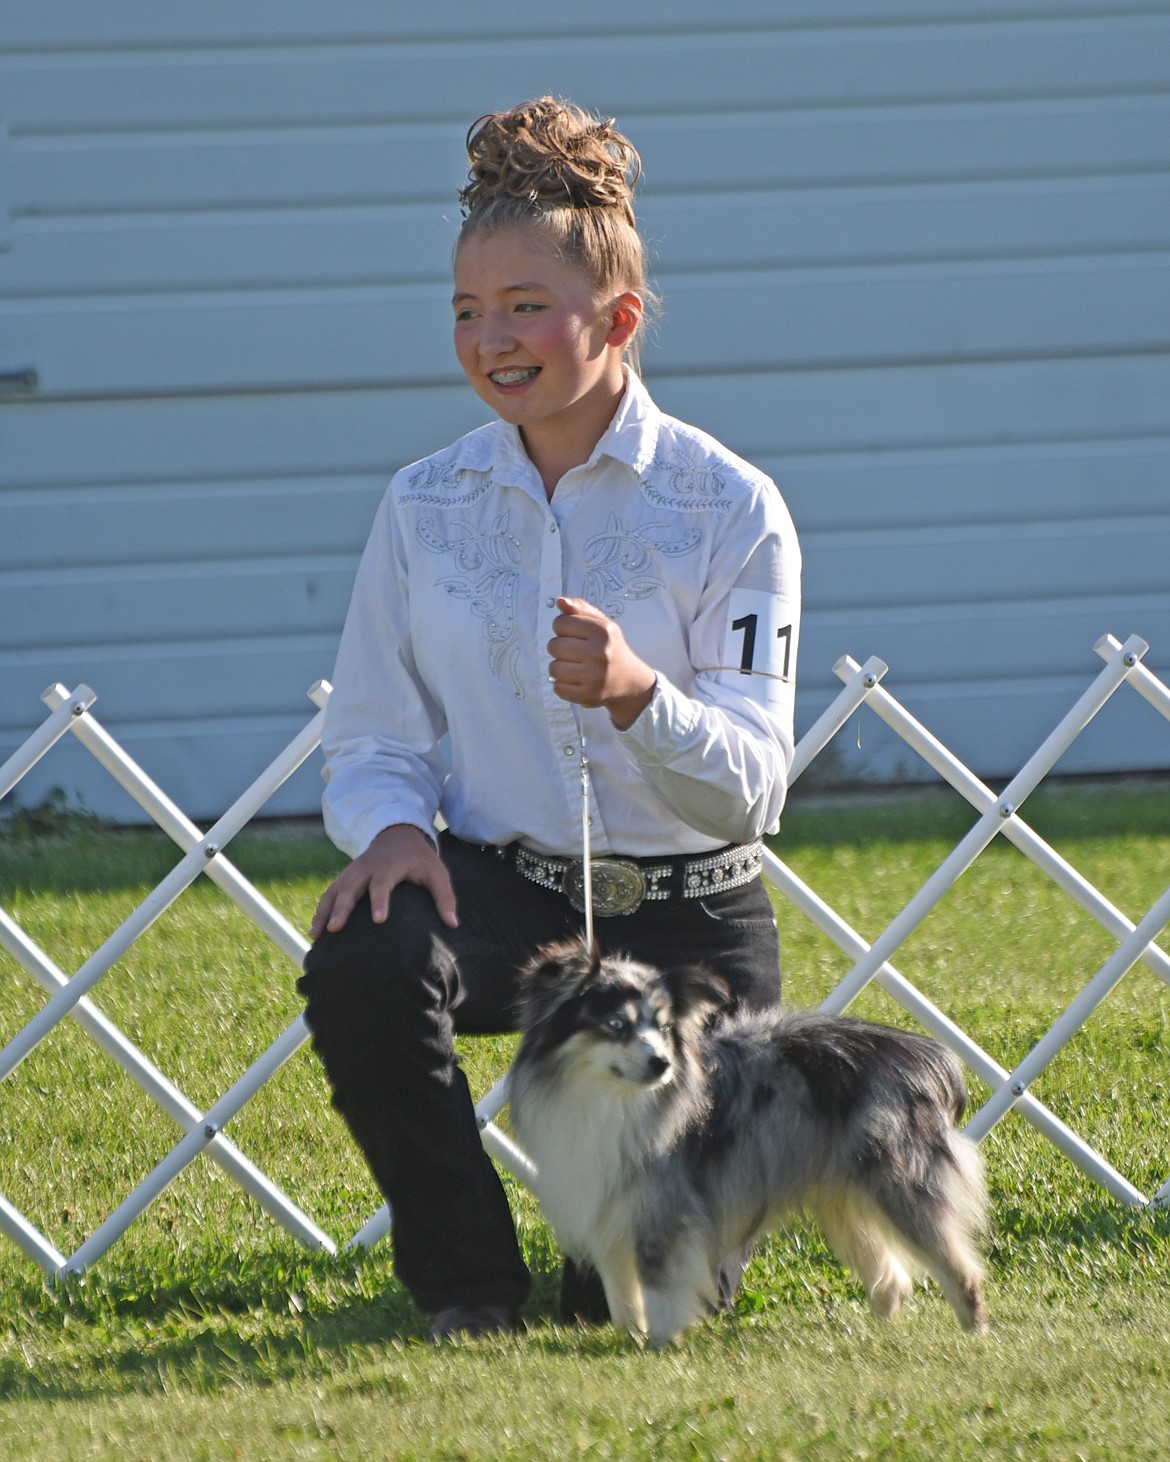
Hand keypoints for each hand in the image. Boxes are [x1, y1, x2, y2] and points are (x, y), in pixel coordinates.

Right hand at [309, 823, 457, 938]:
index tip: (379, 920)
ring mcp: (352, 871)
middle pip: (350, 887)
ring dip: (324, 911)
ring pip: (334, 891)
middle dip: (341, 907)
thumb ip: (444, 897)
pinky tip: (315, 931)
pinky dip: (320, 910)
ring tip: (316, 935)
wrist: (397, 834)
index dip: (380, 900)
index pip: (383, 883)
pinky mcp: (345, 877)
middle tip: (335, 928)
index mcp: (390, 866)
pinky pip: (329, 893)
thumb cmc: (419, 859)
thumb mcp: (436, 873)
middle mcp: (367, 868)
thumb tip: (453, 924)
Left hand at [547, 596, 656, 729]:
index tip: (573, 634)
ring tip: (575, 667)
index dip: (562, 628)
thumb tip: (561, 601)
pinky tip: (575, 681)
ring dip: (560, 668)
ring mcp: (594, 676)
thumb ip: (580, 609)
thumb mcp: (601, 623)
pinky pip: (558, 688)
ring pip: (554, 668)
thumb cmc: (610, 648)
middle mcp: (600, 653)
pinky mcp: (588, 695)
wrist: (629, 680)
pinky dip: (562, 685)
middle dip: (560, 648)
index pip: (560, 623)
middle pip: (554, 646)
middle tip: (575, 653)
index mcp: (603, 631)